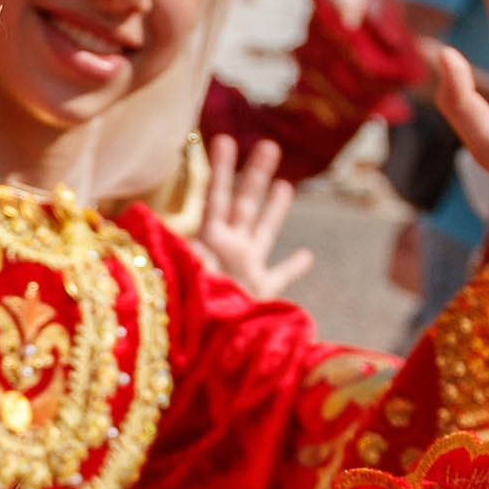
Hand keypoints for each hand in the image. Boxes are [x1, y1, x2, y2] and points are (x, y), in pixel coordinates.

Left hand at [186, 137, 313, 298]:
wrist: (205, 351)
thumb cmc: (193, 312)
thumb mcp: (187, 278)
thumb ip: (189, 257)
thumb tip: (180, 237)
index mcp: (211, 242)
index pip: (216, 197)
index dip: (220, 169)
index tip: (223, 138)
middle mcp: (230, 250)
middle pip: (245, 203)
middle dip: (255, 174)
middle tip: (268, 144)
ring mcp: (246, 269)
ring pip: (265, 230)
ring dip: (275, 209)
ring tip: (285, 184)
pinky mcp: (260, 293)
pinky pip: (279, 277)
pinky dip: (292, 267)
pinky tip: (307, 255)